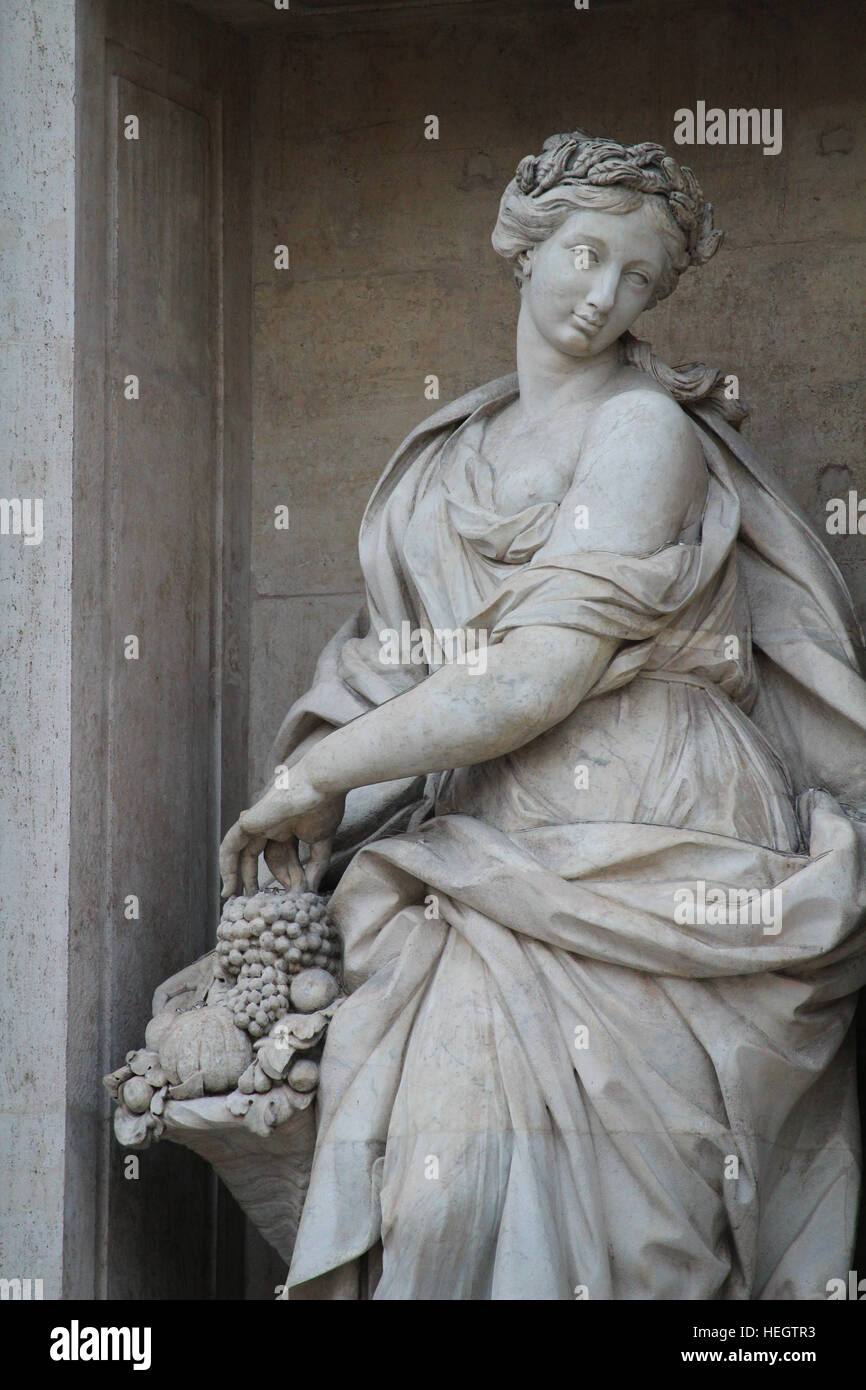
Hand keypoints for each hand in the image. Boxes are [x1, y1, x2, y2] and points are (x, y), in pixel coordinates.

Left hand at [218, 763, 344, 898]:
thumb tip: (309, 891)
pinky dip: (226, 863)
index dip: (287, 877)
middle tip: (255, 902)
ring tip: (231, 897)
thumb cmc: (325, 806)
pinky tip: (228, 883)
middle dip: (256, 878)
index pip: (283, 855)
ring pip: (241, 852)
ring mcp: (260, 822)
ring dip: (236, 874)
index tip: (294, 894)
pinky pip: (230, 845)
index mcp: (289, 826)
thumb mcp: (321, 842)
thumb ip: (316, 866)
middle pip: (260, 856)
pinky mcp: (249, 822)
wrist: (319, 785)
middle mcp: (272, 824)